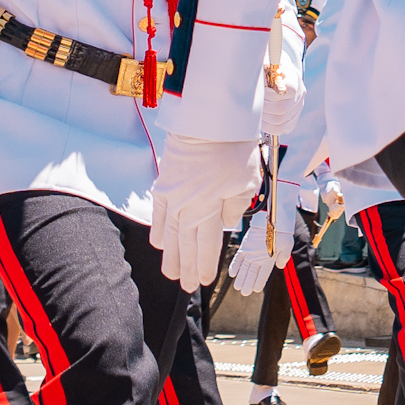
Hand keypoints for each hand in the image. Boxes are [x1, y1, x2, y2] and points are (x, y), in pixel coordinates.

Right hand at [149, 139, 261, 289]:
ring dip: (171, 256)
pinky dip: (159, 230)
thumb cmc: (232, 148)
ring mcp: (171, 196)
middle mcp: (185, 207)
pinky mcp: (163, 182)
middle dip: (186, 268)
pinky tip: (160, 244)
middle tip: (186, 287)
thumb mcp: (246, 181)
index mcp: (208, 209)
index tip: (203, 282)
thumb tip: (225, 223)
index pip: (206, 246)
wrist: (206, 118)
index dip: (204, 266)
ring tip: (171, 274)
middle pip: (185, 245)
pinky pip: (158, 213)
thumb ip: (235, 207)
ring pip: (170, 234)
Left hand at [224, 201, 284, 300]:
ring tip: (237, 287)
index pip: (264, 274)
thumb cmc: (281, 232)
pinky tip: (232, 273)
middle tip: (244, 292)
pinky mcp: (244, 247)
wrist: (272, 220)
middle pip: (252, 273)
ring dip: (241, 277)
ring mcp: (251, 253)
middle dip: (248, 283)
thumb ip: (284, 255)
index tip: (256, 290)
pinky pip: (238, 258)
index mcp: (270, 260)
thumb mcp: (287, 244)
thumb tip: (281, 266)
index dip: (260, 281)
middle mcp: (259, 258)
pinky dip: (235, 265)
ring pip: (245, 268)